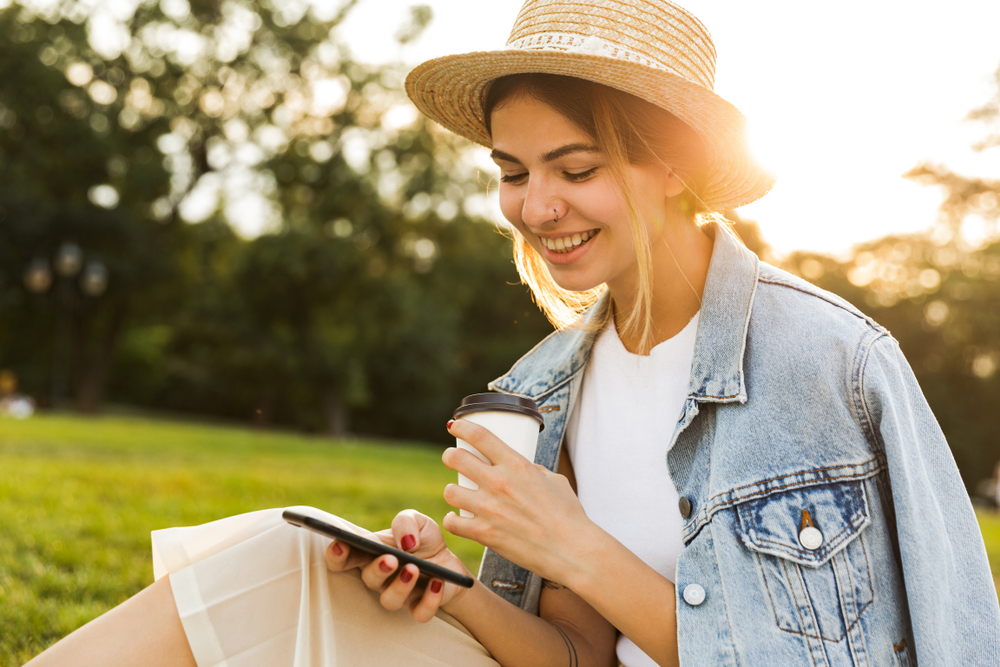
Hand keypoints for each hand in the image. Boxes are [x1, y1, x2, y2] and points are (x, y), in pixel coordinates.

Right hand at [323, 509, 472, 622]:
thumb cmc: (424, 540)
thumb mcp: (418, 521)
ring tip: (414, 568)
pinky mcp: (420, 607)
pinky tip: (437, 582)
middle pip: (368, 578)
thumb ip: (406, 522)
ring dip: (401, 586)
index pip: (346, 557)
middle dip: (377, 569)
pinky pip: (420, 612)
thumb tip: (406, 542)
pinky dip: (429, 600)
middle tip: (390, 559)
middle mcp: (381, 577)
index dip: (337, 555)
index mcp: (373, 553)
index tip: (341, 545)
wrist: (450, 561)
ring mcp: (399, 594)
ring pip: (390, 600)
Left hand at [442, 419, 598, 584]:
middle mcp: (499, 483)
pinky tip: (458, 519)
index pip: (480, 436)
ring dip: (453, 490)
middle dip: (450, 456)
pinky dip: (452, 520)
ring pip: (450, 490)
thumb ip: (532, 471)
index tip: (455, 426)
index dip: (462, 427)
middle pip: (456, 458)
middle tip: (453, 459)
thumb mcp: (554, 481)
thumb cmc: (568, 515)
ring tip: (459, 493)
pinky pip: (452, 523)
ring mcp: (489, 509)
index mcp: (517, 465)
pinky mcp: (485, 534)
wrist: (572, 550)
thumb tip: (520, 469)